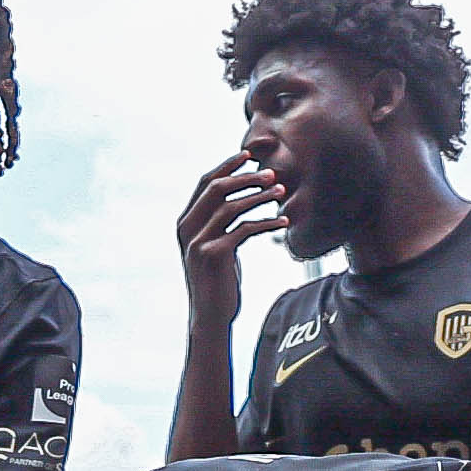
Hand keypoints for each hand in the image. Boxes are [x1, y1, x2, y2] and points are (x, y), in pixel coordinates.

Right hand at [178, 153, 287, 308]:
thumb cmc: (218, 280)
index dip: (227, 166)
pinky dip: (267, 222)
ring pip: (231, 206)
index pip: (205, 183)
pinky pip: (245, 229)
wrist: (211, 316)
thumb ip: (220, 224)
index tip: (248, 155)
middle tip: (272, 173)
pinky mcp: (214, 255)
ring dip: (259, 196)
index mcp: (186, 222)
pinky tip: (284, 223)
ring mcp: (199, 241)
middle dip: (246, 177)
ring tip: (281, 192)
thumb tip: (242, 200)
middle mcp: (188, 228)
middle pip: (217, 188)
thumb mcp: (215, 247)